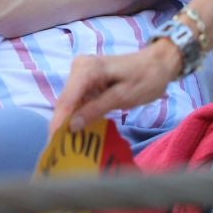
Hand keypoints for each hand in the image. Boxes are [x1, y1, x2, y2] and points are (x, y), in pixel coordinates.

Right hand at [52, 41, 180, 133]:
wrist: (158, 63)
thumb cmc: (145, 77)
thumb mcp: (123, 97)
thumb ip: (96, 109)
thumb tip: (72, 126)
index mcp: (87, 68)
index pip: (67, 99)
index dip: (59, 122)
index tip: (54, 143)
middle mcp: (79, 67)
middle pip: (65, 101)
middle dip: (62, 124)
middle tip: (60, 150)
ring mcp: (81, 74)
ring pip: (70, 103)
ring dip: (69, 122)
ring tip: (67, 145)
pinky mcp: (86, 81)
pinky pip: (78, 101)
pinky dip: (79, 116)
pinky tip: (79, 133)